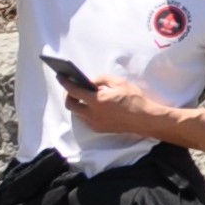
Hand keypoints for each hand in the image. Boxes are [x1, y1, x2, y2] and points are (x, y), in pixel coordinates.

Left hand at [61, 72, 195, 144]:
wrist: (144, 118)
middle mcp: (92, 114)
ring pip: (77, 112)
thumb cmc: (134, 99)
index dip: (66, 83)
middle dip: (67, 95)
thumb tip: (91, 82)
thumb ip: (103, 80)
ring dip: (77, 103)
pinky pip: (85, 119)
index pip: (74, 91)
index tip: (61, 76)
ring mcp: (94, 123)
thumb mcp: (120, 83)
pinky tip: (93, 105)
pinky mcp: (98, 128)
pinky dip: (85, 110)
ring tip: (83, 95)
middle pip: (70, 105)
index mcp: (97, 101)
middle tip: (71, 87)